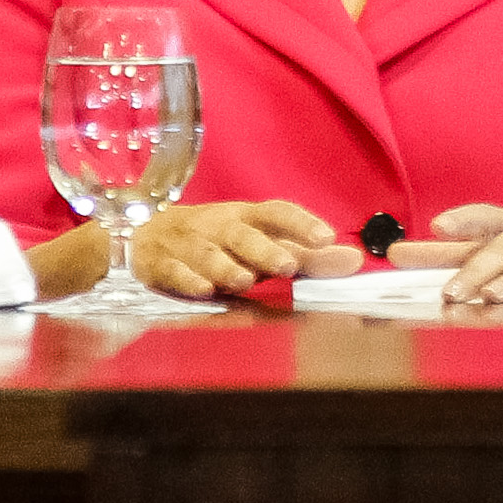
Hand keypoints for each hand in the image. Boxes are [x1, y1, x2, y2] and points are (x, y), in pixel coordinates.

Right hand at [124, 201, 364, 298]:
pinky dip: (188, 280)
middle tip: (288, 264)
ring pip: (207, 253)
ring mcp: (188, 244)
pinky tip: (203, 290)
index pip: (277, 212)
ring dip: (226, 266)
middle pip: (242, 234)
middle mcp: (219, 226)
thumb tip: (355, 261)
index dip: (301, 223)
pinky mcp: (161, 264)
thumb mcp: (262, 243)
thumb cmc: (219, 242)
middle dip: (264, 248)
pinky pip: (174, 271)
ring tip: (244, 280)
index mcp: (247, 217)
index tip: (327, 237)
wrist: (147, 236)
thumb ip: (308, 256)